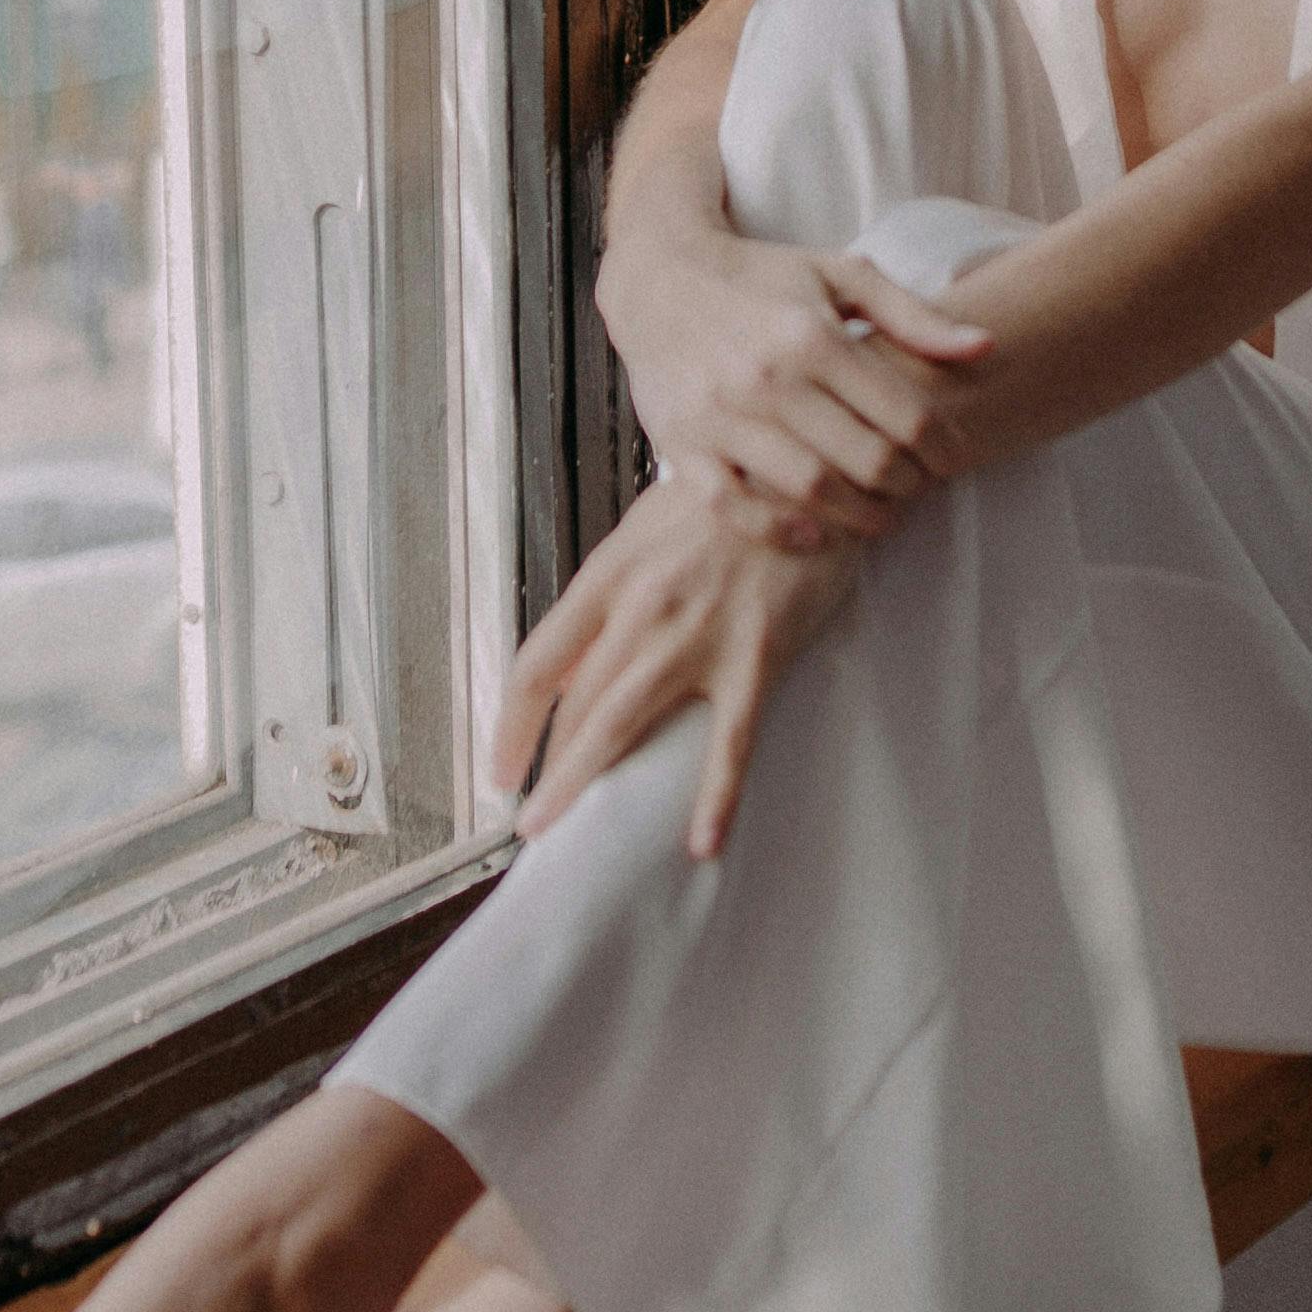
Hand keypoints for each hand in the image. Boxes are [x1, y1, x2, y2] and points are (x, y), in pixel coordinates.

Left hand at [496, 480, 866, 860]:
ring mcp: (698, 634)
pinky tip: (702, 841)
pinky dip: (716, 798)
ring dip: (584, 784)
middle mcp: (642, 608)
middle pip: (573, 705)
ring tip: (560, 832)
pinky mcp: (757, 655)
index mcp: (611, 575)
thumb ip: (614, 593)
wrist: (809, 469)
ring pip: (625, 725)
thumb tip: (575, 664)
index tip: (501, 765)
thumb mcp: (652, 529)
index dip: (510, 724)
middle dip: (545, 771)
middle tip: (531, 821)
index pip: (538, 664)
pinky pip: (730, 742)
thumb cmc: (732, 494)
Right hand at [594, 216, 991, 539]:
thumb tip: (986, 348)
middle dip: (908, 486)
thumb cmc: (761, 277)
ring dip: (859, 516)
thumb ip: (912, 315)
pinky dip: (780, 531)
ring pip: (809, 490)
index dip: (943, 447)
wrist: (659, 279)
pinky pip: (736, 508)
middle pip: (866, 459)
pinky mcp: (683, 446)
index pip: (904, 414)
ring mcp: (721, 416)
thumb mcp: (838, 276)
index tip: (952, 458)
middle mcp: (767, 376)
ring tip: (881, 516)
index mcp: (812, 333)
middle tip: (918, 489)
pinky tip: (815, 533)